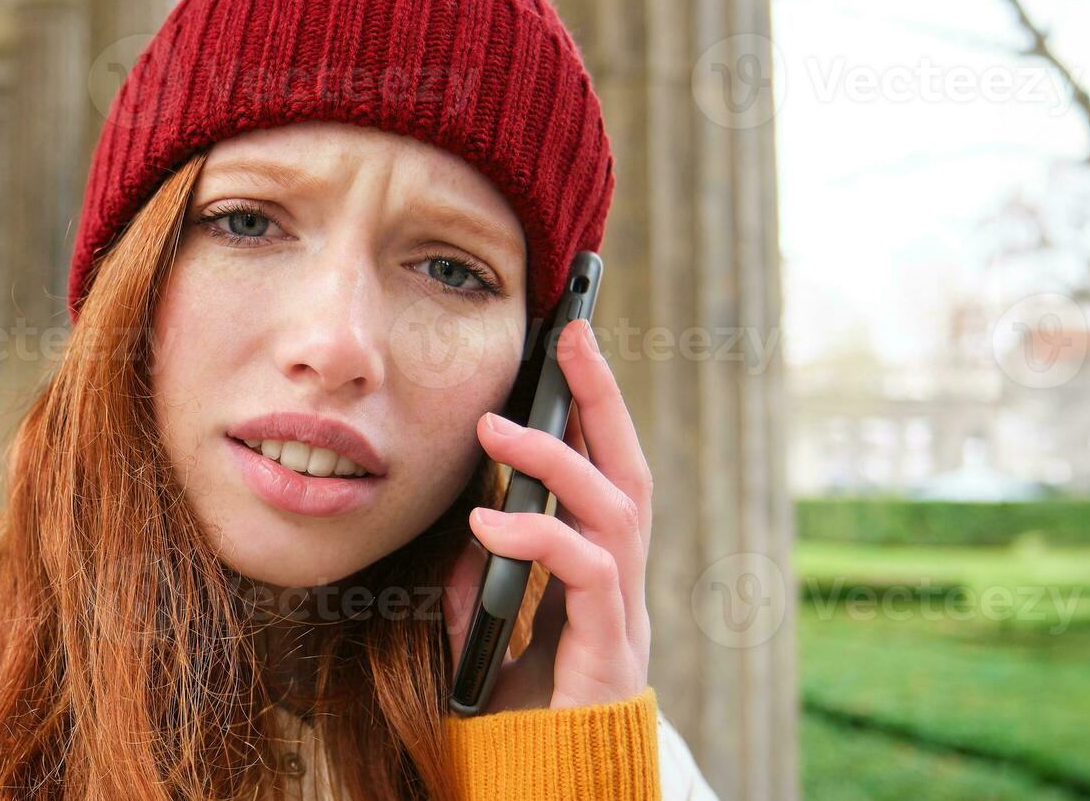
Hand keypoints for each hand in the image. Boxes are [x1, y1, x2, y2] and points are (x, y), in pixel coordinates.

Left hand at [443, 318, 653, 711]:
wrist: (547, 790)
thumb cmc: (521, 721)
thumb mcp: (479, 639)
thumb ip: (473, 587)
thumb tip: (459, 535)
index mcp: (597, 577)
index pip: (605, 473)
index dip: (592, 410)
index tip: (568, 344)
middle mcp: (622, 587)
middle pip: (630, 470)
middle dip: (603, 397)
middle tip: (571, 334)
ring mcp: (624, 618)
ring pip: (615, 508)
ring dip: (557, 461)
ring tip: (496, 429)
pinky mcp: (610, 651)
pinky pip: (587, 573)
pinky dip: (538, 538)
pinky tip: (488, 526)